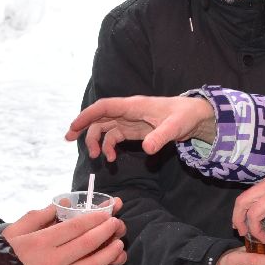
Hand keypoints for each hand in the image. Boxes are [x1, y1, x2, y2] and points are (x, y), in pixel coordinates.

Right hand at [2, 202, 126, 264]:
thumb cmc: (1, 258)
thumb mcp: (13, 232)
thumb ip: (38, 216)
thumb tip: (63, 202)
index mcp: (40, 243)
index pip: (75, 227)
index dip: (95, 218)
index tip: (107, 212)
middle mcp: (52, 262)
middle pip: (88, 244)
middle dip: (107, 232)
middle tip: (117, 224)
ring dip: (109, 254)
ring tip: (118, 245)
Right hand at [66, 96, 215, 160]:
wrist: (195, 116)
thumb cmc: (185, 115)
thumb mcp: (175, 127)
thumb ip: (161, 137)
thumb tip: (147, 149)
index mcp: (134, 105)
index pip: (105, 107)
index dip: (87, 115)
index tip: (73, 126)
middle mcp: (128, 111)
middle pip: (99, 117)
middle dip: (83, 127)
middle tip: (69, 140)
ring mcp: (130, 121)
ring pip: (105, 128)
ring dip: (96, 141)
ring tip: (96, 157)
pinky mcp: (134, 130)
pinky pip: (115, 136)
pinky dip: (110, 147)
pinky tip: (113, 159)